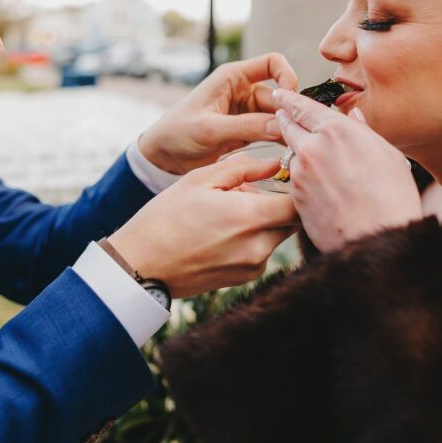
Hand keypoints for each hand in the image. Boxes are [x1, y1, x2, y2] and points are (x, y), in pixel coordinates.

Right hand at [109, 155, 297, 297]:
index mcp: (250, 217)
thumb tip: (275, 163)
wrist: (141, 265)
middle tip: (252, 189)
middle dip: (279, 202)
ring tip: (230, 210)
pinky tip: (222, 230)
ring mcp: (253, 266)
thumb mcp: (201, 179)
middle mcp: (259, 247)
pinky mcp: (244, 278)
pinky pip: (262, 251)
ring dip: (264, 219)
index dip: (298, 186)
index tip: (287, 174)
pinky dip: (252, 237)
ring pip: (277, 234)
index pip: (300, 203)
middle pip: (292, 220)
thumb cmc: (166, 217)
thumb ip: (244, 167)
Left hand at [139, 53, 297, 174]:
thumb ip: (246, 126)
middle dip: (289, 113)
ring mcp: (246, 112)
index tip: (292, 98)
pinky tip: (288, 154)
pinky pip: (271, 132)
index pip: (271, 63)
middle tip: (300, 135)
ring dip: (287, 129)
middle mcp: (243, 91)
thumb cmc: (177, 132)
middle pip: (279, 95)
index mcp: (232, 77)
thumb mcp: (210, 129)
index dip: (287, 75)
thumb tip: (281, 127)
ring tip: (297, 147)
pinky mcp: (247, 131)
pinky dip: (280, 141)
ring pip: (278, 116)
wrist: (162, 156)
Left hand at [272, 89, 421, 252]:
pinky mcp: (295, 196)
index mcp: (337, 130)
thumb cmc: (393, 197)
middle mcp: (313, 147)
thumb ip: (364, 132)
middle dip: (284, 119)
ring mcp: (301, 173)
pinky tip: (319, 187)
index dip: (289, 98)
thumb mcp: (387, 155)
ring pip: (292, 155)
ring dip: (297, 152)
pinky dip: (302, 178)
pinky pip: (296, 180)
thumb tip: (353, 118)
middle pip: (288, 126)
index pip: (304, 107)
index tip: (279, 93)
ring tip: (312, 158)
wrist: (378, 238)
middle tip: (280, 113)